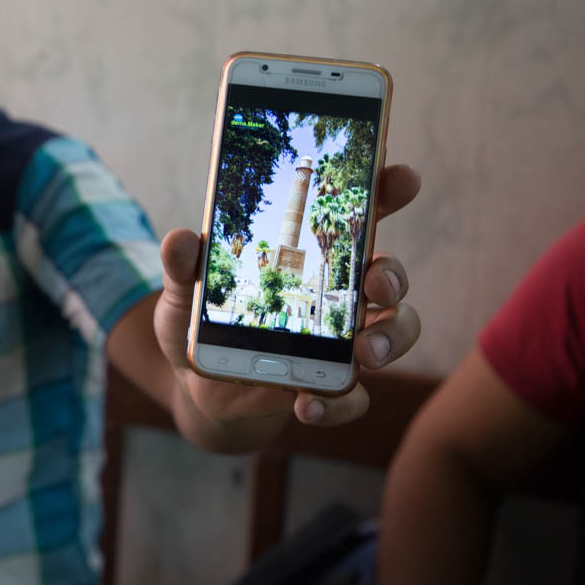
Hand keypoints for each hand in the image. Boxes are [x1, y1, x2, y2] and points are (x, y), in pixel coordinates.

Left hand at [153, 164, 422, 431]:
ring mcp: (339, 341)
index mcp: (308, 256)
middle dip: (392, 278)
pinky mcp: (327, 384)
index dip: (387, 192)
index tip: (403, 180)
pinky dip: (337, 403)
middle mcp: (336, 294)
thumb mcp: (185, 291)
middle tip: (377, 287)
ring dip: (391, 339)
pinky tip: (305, 404)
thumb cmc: (202, 323)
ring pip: (394, 331)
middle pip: (388, 276)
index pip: (358, 216)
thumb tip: (181, 239)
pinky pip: (353, 395)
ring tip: (366, 353)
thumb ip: (184, 266)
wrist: (197, 384)